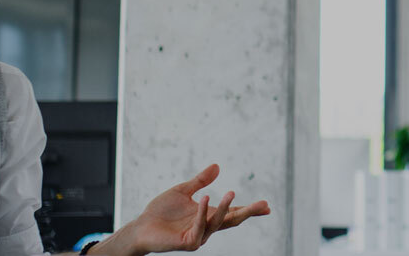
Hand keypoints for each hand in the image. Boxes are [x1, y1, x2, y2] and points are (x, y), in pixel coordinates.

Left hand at [95, 164, 271, 254]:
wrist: (141, 226)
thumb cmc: (161, 211)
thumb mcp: (183, 191)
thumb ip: (200, 181)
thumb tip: (218, 166)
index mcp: (208, 217)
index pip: (233, 214)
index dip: (249, 210)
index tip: (267, 207)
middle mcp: (207, 228)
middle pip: (232, 221)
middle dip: (248, 213)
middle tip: (265, 205)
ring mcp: (198, 236)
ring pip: (217, 222)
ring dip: (225, 208)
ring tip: (231, 192)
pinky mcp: (188, 242)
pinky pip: (199, 226)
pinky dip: (203, 212)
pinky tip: (206, 198)